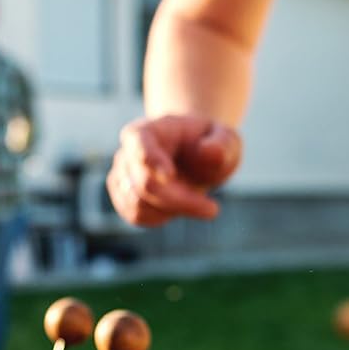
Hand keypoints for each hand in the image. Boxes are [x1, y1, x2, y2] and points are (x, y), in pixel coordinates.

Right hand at [107, 115, 241, 226]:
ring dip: (171, 210)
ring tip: (195, 201)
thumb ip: (222, 143)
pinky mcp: (123, 197)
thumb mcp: (226, 139)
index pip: (140, 144)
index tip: (171, 176)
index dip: (152, 161)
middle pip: (144, 183)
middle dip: (179, 200)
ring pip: (138, 204)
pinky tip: (177, 208)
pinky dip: (160, 218)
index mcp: (148, 130)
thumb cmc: (210, 145)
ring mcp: (122, 175)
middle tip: (213, 209)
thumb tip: (209, 151)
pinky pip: (135, 216)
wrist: (195, 158)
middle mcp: (127, 152)